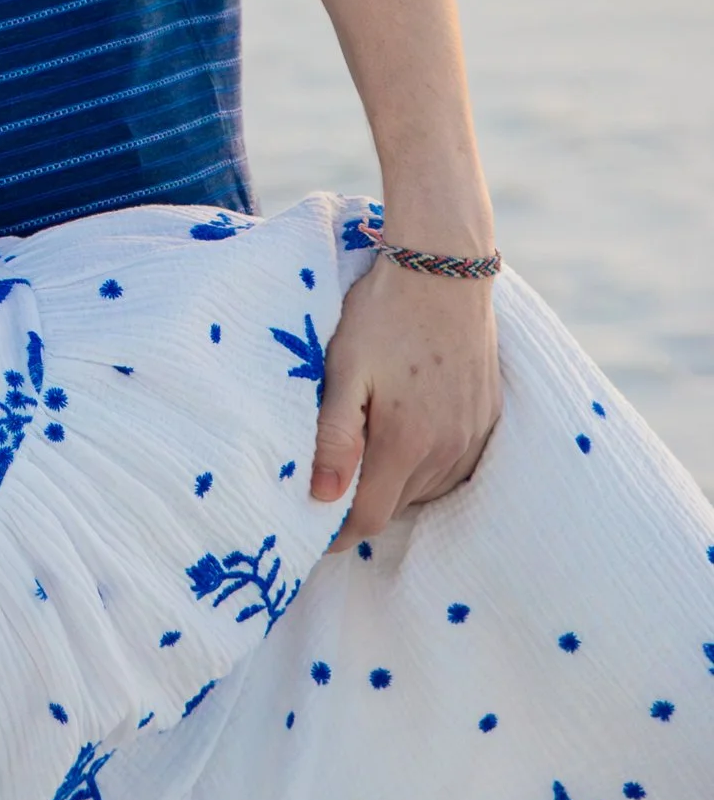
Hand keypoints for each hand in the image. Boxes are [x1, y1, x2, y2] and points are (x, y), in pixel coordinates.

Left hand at [310, 255, 501, 547]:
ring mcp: (472, 435)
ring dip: (394, 485)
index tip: (311, 531)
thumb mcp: (344, 368)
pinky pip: (454, 465)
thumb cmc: (383, 314)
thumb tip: (320, 497)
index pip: (369, 519)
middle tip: (329, 487)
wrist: (443, 267)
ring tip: (363, 460)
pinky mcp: (487, 418)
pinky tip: (405, 438)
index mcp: (406, 443)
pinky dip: (425, 466)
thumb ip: (333, 436)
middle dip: (362, 506)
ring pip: (426, 489)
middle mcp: (446, 450)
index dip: (337, 532)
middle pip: (397, 506)